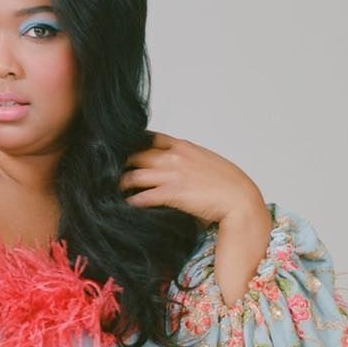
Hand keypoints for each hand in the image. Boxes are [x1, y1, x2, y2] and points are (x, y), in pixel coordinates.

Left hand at [118, 131, 262, 225]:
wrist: (239, 199)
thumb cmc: (227, 185)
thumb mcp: (205, 162)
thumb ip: (186, 161)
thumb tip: (174, 170)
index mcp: (182, 146)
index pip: (149, 138)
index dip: (132, 146)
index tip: (121, 155)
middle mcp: (173, 156)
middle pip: (134, 155)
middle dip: (119, 166)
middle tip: (108, 177)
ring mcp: (172, 174)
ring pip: (133, 176)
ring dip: (121, 186)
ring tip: (111, 195)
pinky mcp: (172, 193)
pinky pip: (142, 197)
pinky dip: (131, 202)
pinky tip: (125, 208)